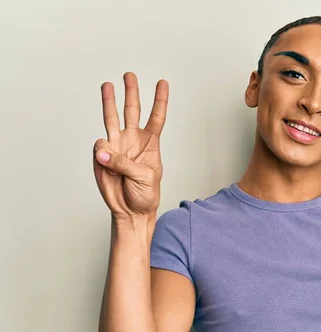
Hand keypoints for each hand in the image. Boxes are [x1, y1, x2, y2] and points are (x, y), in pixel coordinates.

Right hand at [93, 72, 168, 220]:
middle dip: (131, 92)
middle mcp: (133, 140)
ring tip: (107, 85)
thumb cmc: (145, 194)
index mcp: (151, 144)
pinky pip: (99, 146)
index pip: (157, 117)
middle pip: (132, 111)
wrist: (130, 211)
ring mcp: (117, 146)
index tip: (163, 83)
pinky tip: (105, 161)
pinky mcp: (102, 156)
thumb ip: (125, 163)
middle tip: (129, 75)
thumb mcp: (145, 178)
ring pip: (111, 118)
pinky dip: (102, 151)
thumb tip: (103, 151)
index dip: (160, 100)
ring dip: (109, 102)